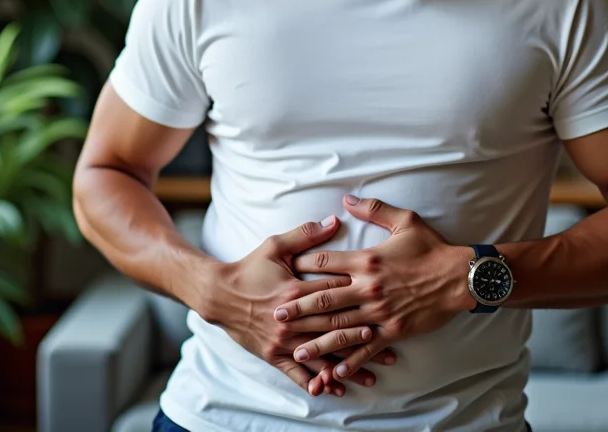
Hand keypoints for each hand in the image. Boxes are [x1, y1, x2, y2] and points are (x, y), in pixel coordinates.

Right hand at [200, 215, 384, 395]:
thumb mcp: (274, 246)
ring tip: (374, 373)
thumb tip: (334, 219)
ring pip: (321, 355)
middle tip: (390, 341)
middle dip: (363, 335)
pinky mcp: (272, 354)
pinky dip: (317, 381)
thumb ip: (306, 235)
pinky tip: (336, 389)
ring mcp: (282, 340)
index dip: (359, 298)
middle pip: (333, 327)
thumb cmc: (249, 268)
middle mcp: (291, 319)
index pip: (333, 294)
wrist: (218, 295)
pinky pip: (297, 372)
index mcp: (295, 291)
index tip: (383, 302)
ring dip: (348, 364)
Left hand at [279, 195, 474, 380]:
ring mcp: (380, 312)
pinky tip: (336, 370)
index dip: (302, 265)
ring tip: (296, 348)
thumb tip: (346, 199)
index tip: (284, 270)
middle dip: (299, 307)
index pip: (325, 262)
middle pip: (325, 298)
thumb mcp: (405, 220)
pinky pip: (368, 347)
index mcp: (368, 260)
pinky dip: (351, 360)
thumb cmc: (432, 248)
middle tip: (276, 314)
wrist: (460, 277)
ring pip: (341, 327)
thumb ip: (373, 210)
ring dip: (317, 339)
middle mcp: (369, 287)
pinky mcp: (393, 331)